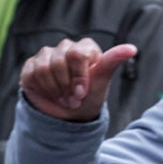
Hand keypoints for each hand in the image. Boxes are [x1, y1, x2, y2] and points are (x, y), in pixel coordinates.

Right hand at [19, 38, 136, 122]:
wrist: (69, 116)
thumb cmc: (90, 97)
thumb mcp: (102, 82)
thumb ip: (112, 62)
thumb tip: (132, 48)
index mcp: (85, 48)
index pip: (77, 55)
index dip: (78, 77)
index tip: (82, 93)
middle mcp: (66, 47)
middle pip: (59, 61)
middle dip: (66, 87)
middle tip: (73, 99)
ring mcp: (46, 55)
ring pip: (43, 68)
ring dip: (54, 90)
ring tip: (63, 98)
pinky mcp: (31, 65)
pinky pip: (31, 74)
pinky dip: (42, 90)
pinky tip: (50, 94)